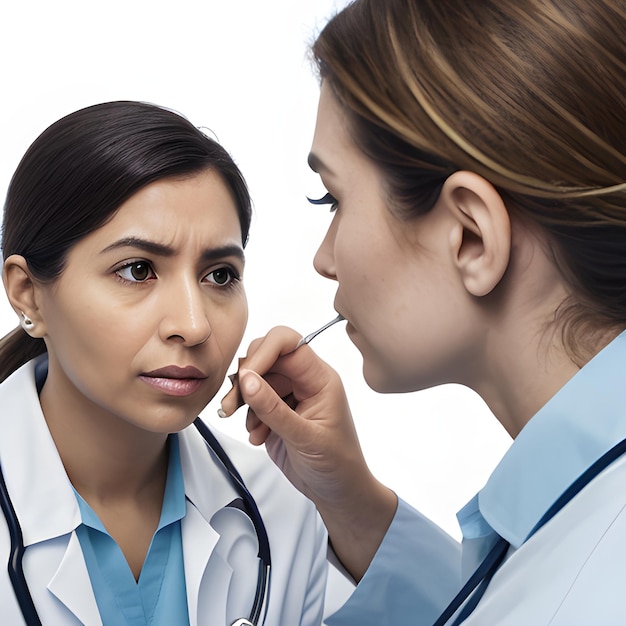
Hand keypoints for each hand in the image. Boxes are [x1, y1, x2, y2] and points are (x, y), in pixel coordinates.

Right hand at [220, 326, 396, 579]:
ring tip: (249, 427)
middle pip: (267, 357)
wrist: (339, 493)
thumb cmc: (337, 465)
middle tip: (232, 405)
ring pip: (256, 378)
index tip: (244, 377)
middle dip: (246, 378)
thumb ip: (273, 408)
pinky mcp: (278, 411)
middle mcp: (305, 381)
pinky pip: (254, 400)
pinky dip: (249, 416)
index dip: (263, 354)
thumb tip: (246, 378)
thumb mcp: (305, 438)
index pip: (288, 344)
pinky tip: (258, 435)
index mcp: (320, 378)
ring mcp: (290, 395)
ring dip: (244, 400)